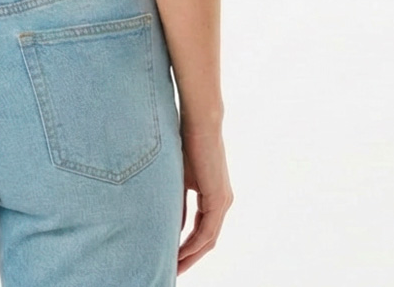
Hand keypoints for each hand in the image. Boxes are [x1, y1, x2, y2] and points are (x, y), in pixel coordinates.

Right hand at [177, 124, 233, 273]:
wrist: (200, 121)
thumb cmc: (187, 142)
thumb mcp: (178, 178)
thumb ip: (177, 202)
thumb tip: (172, 227)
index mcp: (213, 197)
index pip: (201, 231)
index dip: (187, 247)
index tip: (170, 257)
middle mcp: (222, 202)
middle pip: (207, 241)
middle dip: (189, 257)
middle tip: (172, 270)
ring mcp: (223, 201)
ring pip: (208, 239)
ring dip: (191, 255)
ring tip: (174, 267)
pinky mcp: (219, 198)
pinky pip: (207, 231)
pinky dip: (193, 244)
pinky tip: (180, 252)